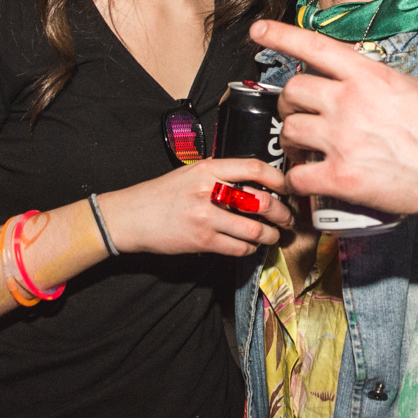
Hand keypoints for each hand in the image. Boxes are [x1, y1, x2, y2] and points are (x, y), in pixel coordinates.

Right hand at [101, 157, 292, 256]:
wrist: (129, 217)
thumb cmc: (161, 194)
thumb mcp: (190, 172)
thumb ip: (220, 173)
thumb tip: (255, 180)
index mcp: (208, 169)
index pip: (254, 168)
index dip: (278, 179)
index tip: (288, 187)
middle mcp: (208, 191)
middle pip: (261, 201)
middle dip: (282, 213)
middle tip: (287, 218)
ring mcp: (205, 217)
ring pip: (255, 230)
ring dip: (271, 236)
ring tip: (274, 236)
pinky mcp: (202, 241)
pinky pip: (238, 248)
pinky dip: (250, 249)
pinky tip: (249, 246)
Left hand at [250, 19, 417, 217]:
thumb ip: (388, 82)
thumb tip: (375, 84)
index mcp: (370, 77)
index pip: (314, 47)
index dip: (281, 36)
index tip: (259, 31)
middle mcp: (350, 103)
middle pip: (292, 92)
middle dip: (290, 104)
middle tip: (298, 114)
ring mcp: (342, 140)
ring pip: (288, 131)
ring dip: (291, 140)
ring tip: (303, 148)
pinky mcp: (341, 177)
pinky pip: (298, 175)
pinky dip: (298, 178)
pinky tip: (308, 179)